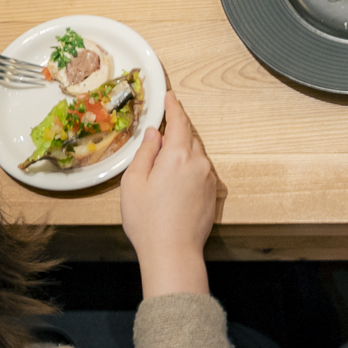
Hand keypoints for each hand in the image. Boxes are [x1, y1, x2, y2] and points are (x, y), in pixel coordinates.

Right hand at [119, 96, 216, 297]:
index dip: (175, 108)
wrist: (173, 251)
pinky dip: (188, 169)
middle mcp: (200, 163)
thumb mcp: (133, 183)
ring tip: (161, 166)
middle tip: (159, 134)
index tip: (170, 96)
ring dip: (182, 153)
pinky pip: (200, 172)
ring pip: (196, 156)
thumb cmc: (147, 220)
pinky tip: (173, 184)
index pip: (180, 123)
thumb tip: (155, 134)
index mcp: (179, 156)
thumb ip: (145, 153)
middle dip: (176, 132)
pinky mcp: (214, 193)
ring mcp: (210, 178)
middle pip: (190, 138)